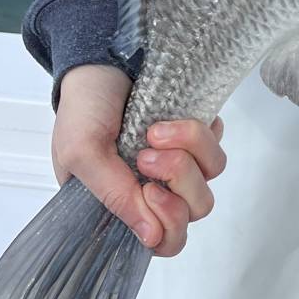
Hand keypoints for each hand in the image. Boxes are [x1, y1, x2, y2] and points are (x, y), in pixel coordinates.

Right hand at [52, 63, 226, 258]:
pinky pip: (216, 145)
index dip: (167, 223)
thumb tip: (151, 238)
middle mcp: (155, 187)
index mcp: (124, 205)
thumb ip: (114, 196)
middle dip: (178, 179)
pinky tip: (172, 115)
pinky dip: (200, 132)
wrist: (101, 57)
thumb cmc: (82, 108)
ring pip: (211, 176)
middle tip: (147, 153)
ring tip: (157, 129)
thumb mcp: (82, 153)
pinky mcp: (195, 134)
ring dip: (188, 150)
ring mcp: (179, 160)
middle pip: (194, 210)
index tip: (149, 190)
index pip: (163, 241)